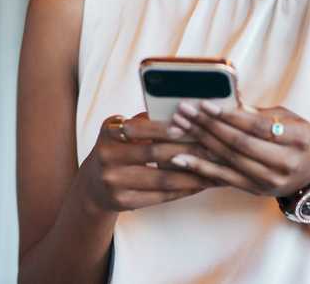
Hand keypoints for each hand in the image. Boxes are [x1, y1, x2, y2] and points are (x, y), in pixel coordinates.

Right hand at [80, 112, 218, 213]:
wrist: (94, 185)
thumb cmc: (120, 149)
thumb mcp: (124, 131)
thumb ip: (147, 121)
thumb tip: (184, 109)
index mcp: (109, 132)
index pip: (142, 128)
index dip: (167, 128)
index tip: (193, 125)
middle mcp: (107, 156)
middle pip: (155, 153)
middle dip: (189, 150)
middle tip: (216, 147)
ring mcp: (113, 182)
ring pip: (161, 178)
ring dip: (192, 174)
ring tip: (215, 168)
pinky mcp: (122, 202)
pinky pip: (159, 196)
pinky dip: (183, 190)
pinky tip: (200, 184)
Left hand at [167, 101, 309, 196]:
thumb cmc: (300, 139)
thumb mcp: (290, 120)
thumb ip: (260, 113)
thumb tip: (229, 101)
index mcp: (298, 140)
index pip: (258, 127)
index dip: (230, 116)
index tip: (205, 104)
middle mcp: (285, 163)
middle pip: (240, 143)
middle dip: (208, 126)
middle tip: (185, 111)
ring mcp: (270, 180)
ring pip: (229, 160)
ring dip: (200, 143)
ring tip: (178, 128)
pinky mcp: (256, 190)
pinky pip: (224, 178)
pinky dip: (201, 167)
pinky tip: (182, 158)